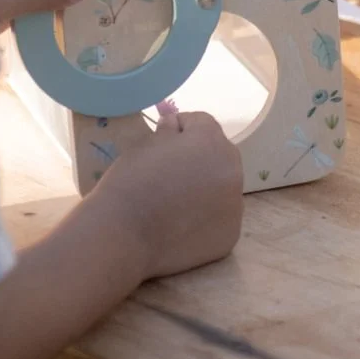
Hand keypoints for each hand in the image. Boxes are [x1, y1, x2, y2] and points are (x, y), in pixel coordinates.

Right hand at [96, 112, 243, 278]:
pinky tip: (180, 224)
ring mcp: (234, 206)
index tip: (162, 141)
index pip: (202, 122)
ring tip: (174, 201)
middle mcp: (232, 171)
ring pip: (221, 186)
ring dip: (204, 187)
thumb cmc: (132, 181)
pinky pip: (219, 217)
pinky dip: (204, 217)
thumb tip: (174, 126)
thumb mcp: (145, 144)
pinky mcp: (229, 235)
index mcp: (213, 142)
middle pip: (218, 154)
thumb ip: (168, 131)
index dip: (181, 127)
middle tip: (169, 172)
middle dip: (198, 157)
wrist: (125, 235)